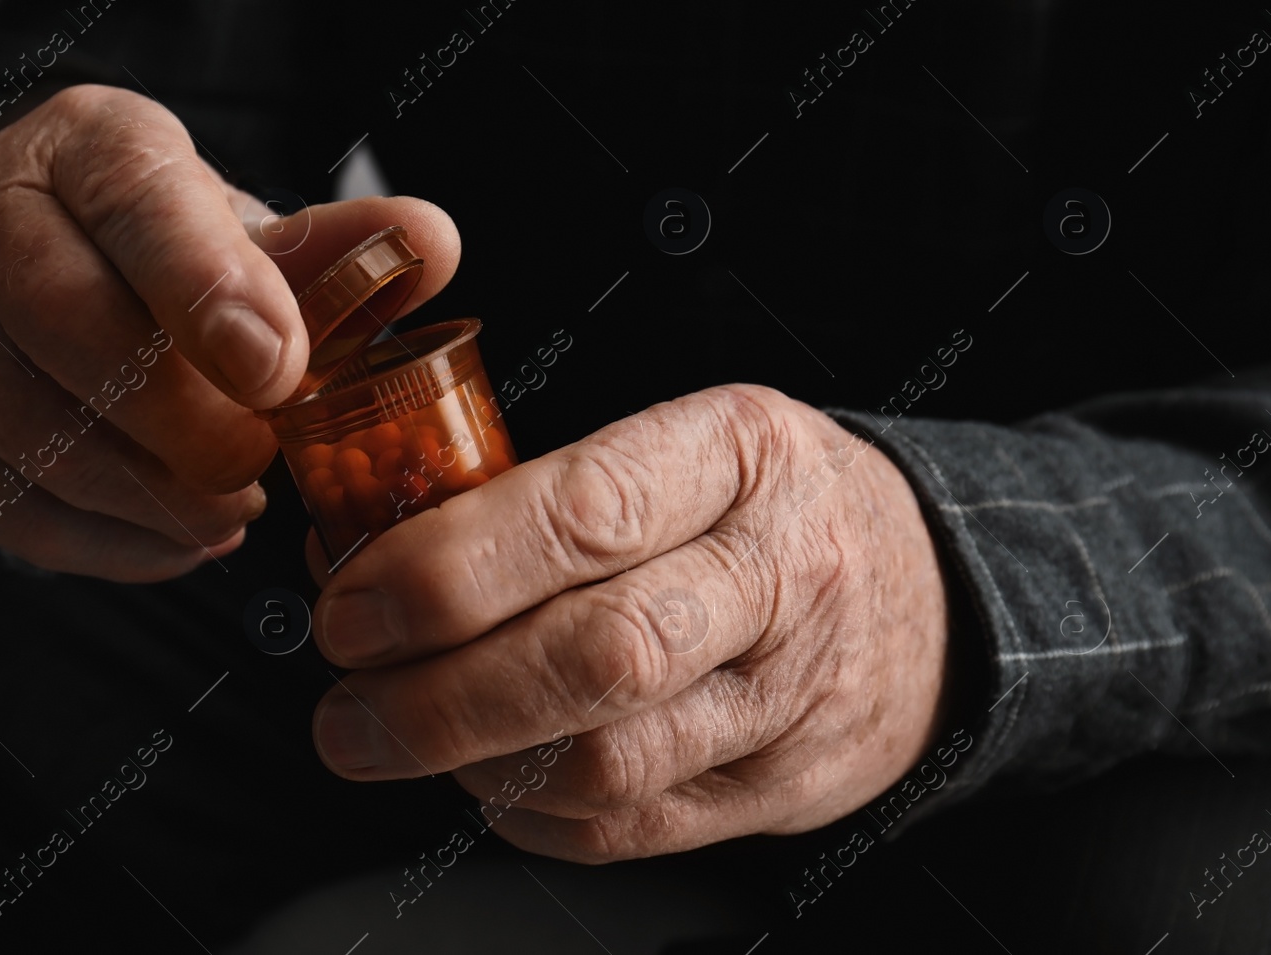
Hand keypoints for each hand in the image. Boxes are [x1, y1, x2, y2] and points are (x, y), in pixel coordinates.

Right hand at [0, 84, 458, 580]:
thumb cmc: (176, 254)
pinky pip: (5, 507)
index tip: (282, 371)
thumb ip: (343, 246)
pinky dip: (106, 544)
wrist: (62, 265)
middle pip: (70, 327)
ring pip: (32, 433)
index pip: (138, 202)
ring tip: (234, 509)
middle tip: (261, 464)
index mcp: (85, 147)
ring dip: (151, 495)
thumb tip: (431, 245)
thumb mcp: (260, 232)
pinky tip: (179, 539)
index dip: (209, 289)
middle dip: (185, 421)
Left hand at [306, 384, 949, 860]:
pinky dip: (529, 813)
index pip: (586, 513)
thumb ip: (528, 491)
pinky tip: (481, 774)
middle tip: (345, 700)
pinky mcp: (782, 789)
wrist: (926, 593)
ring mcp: (790, 697)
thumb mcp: (676, 442)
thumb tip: (354, 546)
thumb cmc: (764, 502)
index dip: (450, 568)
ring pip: (610, 762)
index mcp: (739, 453)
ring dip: (467, 761)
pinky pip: (631, 828)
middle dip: (440, 693)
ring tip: (387, 735)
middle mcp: (777, 575)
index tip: (353, 602)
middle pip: (598, 656)